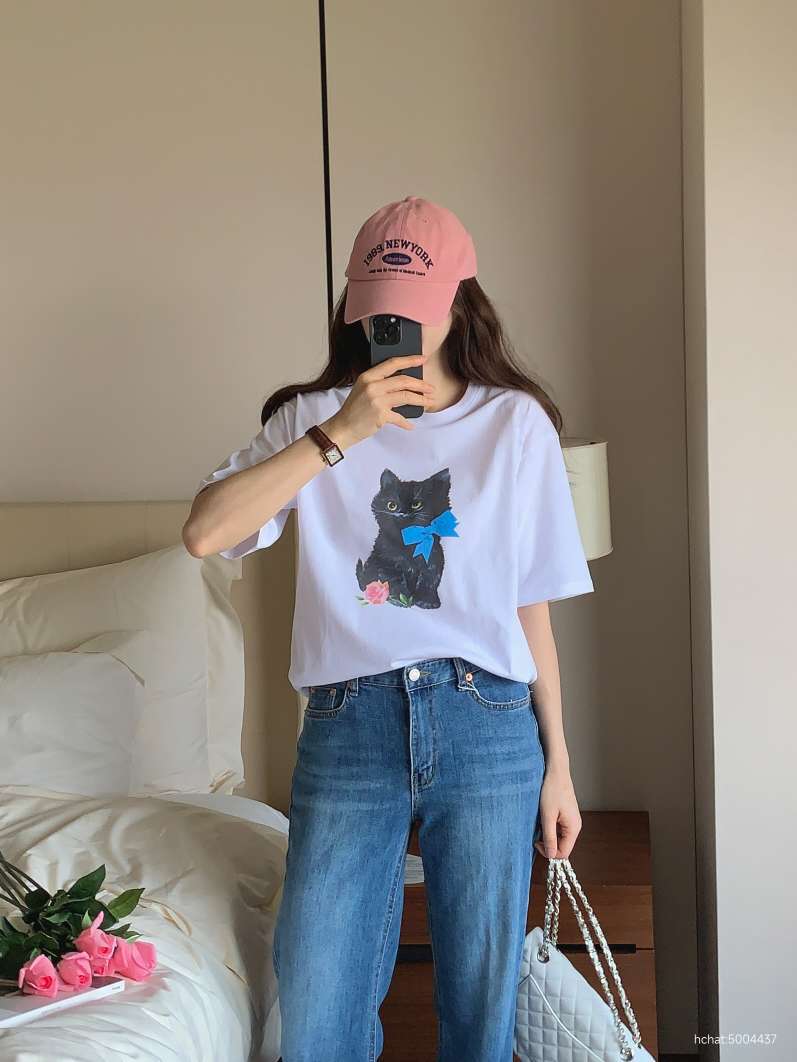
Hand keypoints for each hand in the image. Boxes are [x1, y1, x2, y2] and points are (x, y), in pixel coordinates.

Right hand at [321, 354, 435, 447]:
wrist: (343, 427)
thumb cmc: (354, 409)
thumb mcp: (363, 389)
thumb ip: (379, 383)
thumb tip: (403, 382)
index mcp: (368, 376)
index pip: (392, 363)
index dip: (410, 360)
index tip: (422, 359)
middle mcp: (372, 386)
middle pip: (403, 380)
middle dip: (421, 384)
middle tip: (431, 388)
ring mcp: (377, 400)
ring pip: (406, 396)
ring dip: (420, 400)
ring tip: (429, 402)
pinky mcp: (381, 415)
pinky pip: (400, 417)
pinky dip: (406, 422)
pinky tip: (410, 425)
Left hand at [534, 766, 581, 860]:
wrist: (556, 771)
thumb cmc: (552, 790)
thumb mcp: (547, 816)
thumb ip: (549, 837)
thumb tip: (550, 854)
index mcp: (573, 828)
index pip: (563, 853)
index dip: (549, 852)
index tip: (536, 842)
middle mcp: (575, 826)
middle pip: (562, 846)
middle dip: (548, 843)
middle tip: (536, 833)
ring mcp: (571, 820)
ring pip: (560, 837)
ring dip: (548, 835)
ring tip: (539, 823)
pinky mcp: (566, 815)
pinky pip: (559, 828)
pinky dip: (549, 827)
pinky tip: (543, 818)